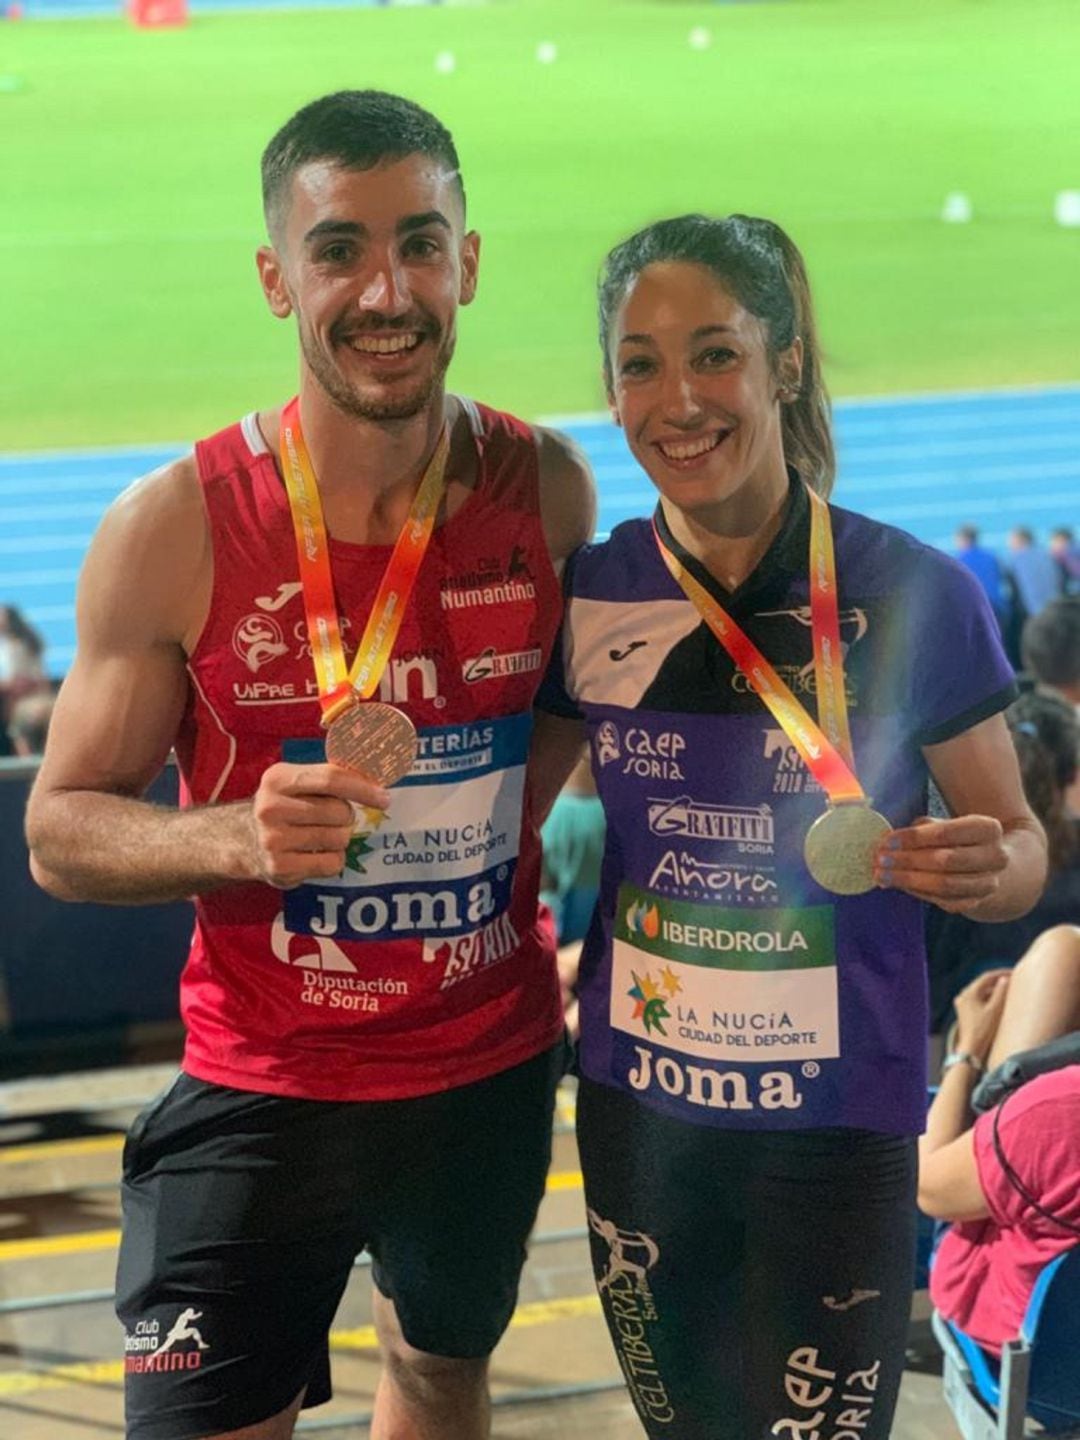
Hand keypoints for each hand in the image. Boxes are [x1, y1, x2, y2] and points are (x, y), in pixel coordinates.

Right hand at [248, 762, 391, 888]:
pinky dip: (333, 859)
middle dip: (345, 816)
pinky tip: (315, 854)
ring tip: (319, 836)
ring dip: (339, 838)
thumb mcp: (298, 782)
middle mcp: (271, 807)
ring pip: (338, 838)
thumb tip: (375, 773)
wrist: (246, 841)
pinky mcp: (280, 868)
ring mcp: (273, 839)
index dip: (363, 788)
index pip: (331, 779)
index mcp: (278, 778)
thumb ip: (332, 775)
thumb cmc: (286, 806)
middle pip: (339, 811)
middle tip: (330, 818)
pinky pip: (331, 863)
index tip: (384, 798)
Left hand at [873, 814, 1007, 911]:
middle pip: (945, 861)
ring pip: (944, 885)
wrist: (988, 865)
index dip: (914, 838)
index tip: (887, 841)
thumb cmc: (958, 839)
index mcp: (988, 829)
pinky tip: (897, 884)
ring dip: (908, 880)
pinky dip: (916, 892)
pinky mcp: (975, 903)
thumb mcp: (945, 824)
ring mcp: (987, 883)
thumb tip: (889, 842)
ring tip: (882, 875)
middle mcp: (995, 857)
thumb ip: (922, 829)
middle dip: (908, 860)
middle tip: (880, 859)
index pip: (947, 833)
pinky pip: (942, 900)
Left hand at [954, 969, 1010, 1064]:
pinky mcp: (965, 1012)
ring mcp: (963, 1004)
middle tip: (1013, 980)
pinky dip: (989, 999)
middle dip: (998, 982)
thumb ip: (1000, 992)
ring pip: (981, 992)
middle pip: (983, 984)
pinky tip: (999, 1003)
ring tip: (1009, 991)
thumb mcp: (995, 1010)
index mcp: (969, 993)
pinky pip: (979, 1000)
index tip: (1014, 972)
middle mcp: (963, 996)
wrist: (971, 1050)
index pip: (987, 977)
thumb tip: (1004, 979)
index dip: (1002, 973)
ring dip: (994, 991)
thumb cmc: (983, 1031)